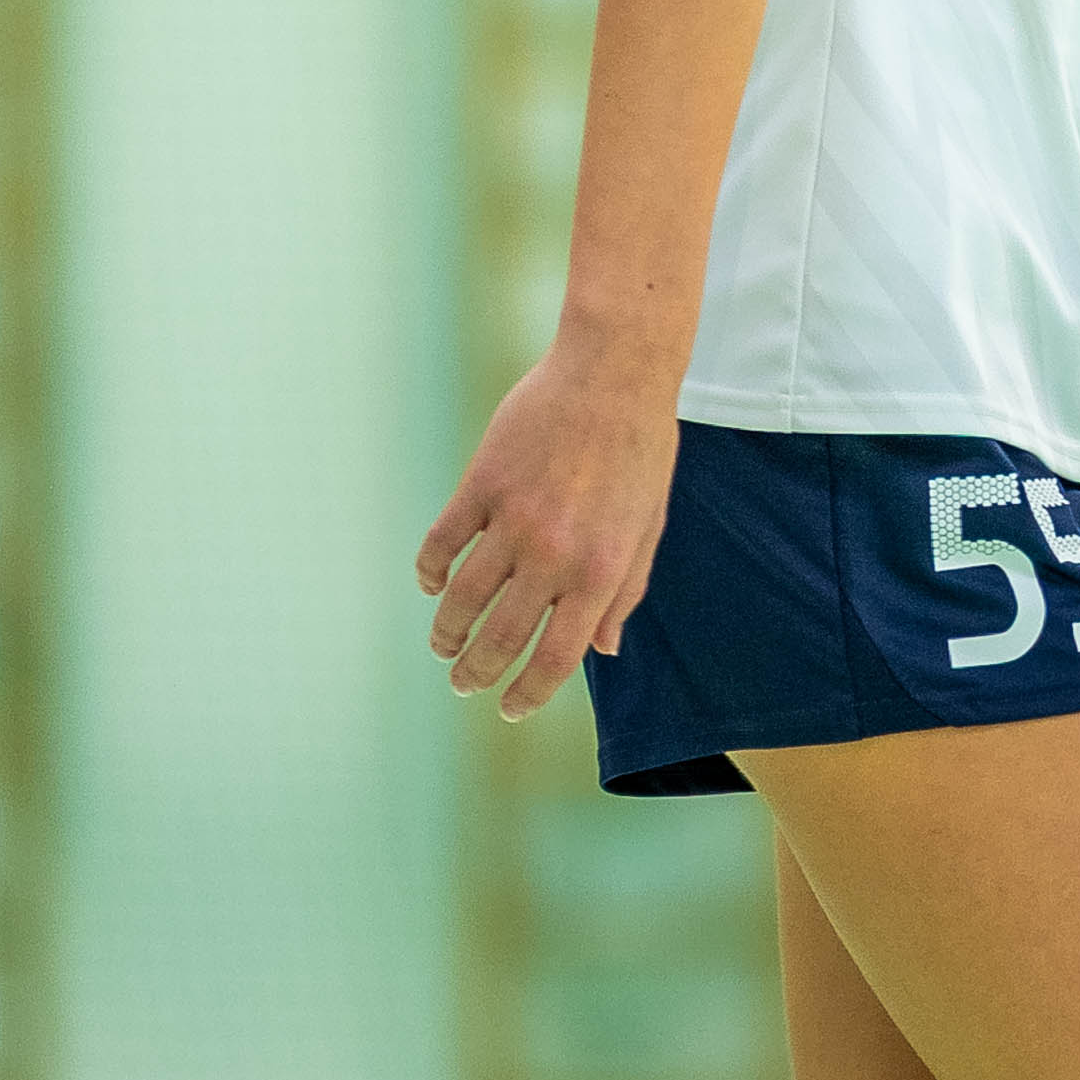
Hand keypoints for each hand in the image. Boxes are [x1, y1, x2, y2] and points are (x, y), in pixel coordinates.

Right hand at [419, 340, 681, 720]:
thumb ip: (626, 592)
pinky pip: (442, 543)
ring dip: (446, 633)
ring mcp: (513, 519)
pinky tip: (431, 585)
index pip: (556, 658)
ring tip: (442, 648)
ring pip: (462, 598)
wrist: (615, 371)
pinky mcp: (482, 483)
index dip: (528, 693)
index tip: (510, 709)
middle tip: (463, 685)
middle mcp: (554, 554)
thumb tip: (604, 651)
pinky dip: (429, 572)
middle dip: (476, 672)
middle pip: (500, 637)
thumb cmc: (642, 448)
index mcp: (601, 571)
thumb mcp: (650, 526)